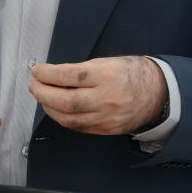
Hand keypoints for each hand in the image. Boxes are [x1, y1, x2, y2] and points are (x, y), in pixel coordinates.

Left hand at [29, 56, 166, 135]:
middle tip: (34, 85)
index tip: (36, 70)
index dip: (48, 74)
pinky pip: (77, 127)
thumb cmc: (131, 72)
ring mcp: (106, 118)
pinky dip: (62, 118)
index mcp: (107, 75)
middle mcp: (106, 99)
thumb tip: (53, 76)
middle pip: (66, 101)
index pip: (70, 76)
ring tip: (41, 97)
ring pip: (68, 118)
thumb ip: (82, 70)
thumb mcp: (109, 62)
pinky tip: (56, 110)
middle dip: (43, 93)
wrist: (158, 94)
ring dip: (49, 108)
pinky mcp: (106, 130)